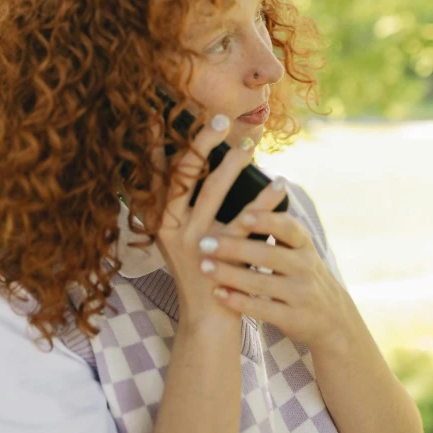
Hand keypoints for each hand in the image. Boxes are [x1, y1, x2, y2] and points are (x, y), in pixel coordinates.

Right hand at [143, 111, 286, 331]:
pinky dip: (265, 200)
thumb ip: (170, 206)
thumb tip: (174, 161)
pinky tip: (279, 185)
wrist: (207, 317)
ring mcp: (196, 243)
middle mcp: (171, 228)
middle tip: (218, 119)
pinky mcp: (223, 256)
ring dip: (231, 165)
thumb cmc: (196, 268)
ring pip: (212, 193)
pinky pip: (246, 221)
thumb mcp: (173, 237)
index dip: (155, 144)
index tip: (157, 115)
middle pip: (182, 176)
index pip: (154, 174)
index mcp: (158, 220)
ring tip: (249, 145)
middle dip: (199, 144)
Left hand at [197, 198, 349, 350]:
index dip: (267, 221)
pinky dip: (238, 300)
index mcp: (304, 243)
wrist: (332, 318)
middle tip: (204, 242)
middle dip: (234, 247)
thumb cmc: (301, 273)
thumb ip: (276, 226)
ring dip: (230, 274)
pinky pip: (262, 308)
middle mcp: (306, 266)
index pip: (288, 227)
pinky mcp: (293, 319)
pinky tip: (218, 293)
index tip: (243, 214)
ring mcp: (301, 294)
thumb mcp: (298, 248)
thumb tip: (248, 189)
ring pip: (261, 281)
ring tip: (204, 266)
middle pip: (268, 254)